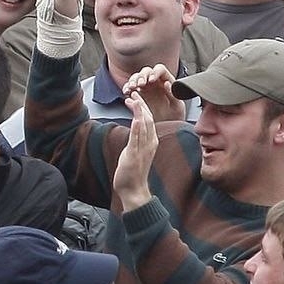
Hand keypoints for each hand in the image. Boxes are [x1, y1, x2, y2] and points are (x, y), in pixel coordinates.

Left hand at [112, 93, 157, 212]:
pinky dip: (137, 128)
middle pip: (148, 119)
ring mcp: (143, 149)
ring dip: (138, 111)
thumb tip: (134, 128)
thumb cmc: (134, 171)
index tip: (136, 97)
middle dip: (141, 104)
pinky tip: (135, 118)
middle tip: (133, 92)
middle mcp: (150, 143)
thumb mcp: (137, 151)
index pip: (149, 119)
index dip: (143, 107)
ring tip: (133, 99)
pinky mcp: (135, 155)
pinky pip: (137, 140)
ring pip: (144, 126)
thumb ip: (137, 139)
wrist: (134, 190)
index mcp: (151, 141)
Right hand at [122, 64, 184, 124]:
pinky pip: (129, 88)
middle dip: (141, 76)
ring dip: (132, 81)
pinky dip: (126, 88)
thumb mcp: (178, 106)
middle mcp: (155, 82)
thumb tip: (167, 83)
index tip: (152, 80)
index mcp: (166, 81)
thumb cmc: (175, 116)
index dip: (155, 72)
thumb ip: (173, 94)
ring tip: (131, 87)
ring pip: (136, 78)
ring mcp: (145, 88)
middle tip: (140, 84)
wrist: (168, 127)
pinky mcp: (137, 95)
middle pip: (146, 72)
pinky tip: (126, 92)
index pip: (160, 70)